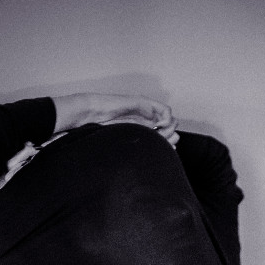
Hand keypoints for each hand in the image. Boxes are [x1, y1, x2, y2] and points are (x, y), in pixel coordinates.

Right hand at [53, 92, 178, 146]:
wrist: (93, 116)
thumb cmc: (103, 134)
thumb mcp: (125, 148)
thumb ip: (139, 151)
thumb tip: (157, 160)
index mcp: (143, 134)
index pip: (166, 140)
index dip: (169, 145)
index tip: (164, 151)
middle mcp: (147, 124)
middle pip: (171, 130)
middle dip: (170, 138)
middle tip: (162, 142)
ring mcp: (147, 113)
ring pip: (171, 121)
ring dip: (169, 129)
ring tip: (160, 134)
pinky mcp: (145, 104)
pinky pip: (165, 110)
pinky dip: (167, 118)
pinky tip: (159, 125)